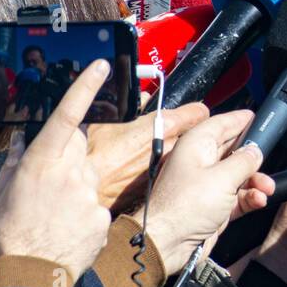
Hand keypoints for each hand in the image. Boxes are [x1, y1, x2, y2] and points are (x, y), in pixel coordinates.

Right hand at [0, 60, 113, 286]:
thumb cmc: (10, 233)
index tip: (101, 66)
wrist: (32, 275)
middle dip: (69, 154)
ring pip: (88, 175)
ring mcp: (89, 192)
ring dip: (75, 185)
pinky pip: (94, 203)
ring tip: (54, 211)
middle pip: (80, 146)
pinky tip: (68, 226)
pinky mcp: (102, 213)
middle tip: (50, 181)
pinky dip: (83, 210)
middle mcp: (70, 171)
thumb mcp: (3, 192)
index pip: (68, 114)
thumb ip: (17, 160)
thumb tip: (24, 138)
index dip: (85, 86)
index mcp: (42, 161)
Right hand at [86, 101, 209, 209]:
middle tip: (159, 132)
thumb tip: (142, 99)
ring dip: (167, 151)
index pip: (198, 113)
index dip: (195, 110)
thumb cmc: (95, 152)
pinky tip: (139, 168)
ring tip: (146, 152)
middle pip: (188, 135)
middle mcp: (171, 147)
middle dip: (177, 132)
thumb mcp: (109, 119)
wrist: (87, 188)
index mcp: (164, 127)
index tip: (191, 111)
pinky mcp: (160, 184)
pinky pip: (166, 171)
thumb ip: (132, 106)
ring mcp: (167, 168)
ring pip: (177, 153)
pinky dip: (157, 167)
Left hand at [144, 110, 275, 274]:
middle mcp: (200, 163)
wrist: (168, 244)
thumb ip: (244, 161)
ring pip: (238, 175)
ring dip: (255, 180)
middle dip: (253, 155)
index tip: (256, 117)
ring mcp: (206, 185)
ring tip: (267, 187)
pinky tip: (258, 200)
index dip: (239, 120)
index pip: (220, 124)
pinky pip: (237, 196)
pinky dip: (250, 197)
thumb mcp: (223, 178)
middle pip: (232, 150)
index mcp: (195, 146)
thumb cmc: (185, 207)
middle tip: (267, 157)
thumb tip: (255, 151)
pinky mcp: (212, 206)